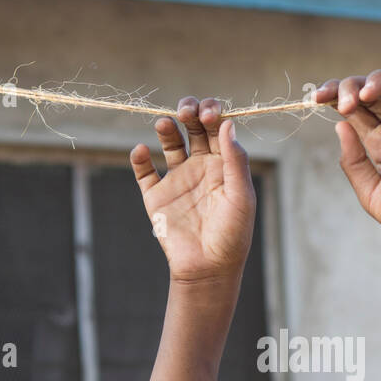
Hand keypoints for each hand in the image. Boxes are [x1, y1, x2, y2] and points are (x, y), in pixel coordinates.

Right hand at [130, 97, 255, 285]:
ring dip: (166, 128)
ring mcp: (177, 179)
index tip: (209, 114)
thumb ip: (235, 161)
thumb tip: (227, 123)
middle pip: (192, 127)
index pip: (217, 126)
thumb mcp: (241, 197)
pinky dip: (139, 158)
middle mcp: (200, 166)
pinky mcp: (156, 196)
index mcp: (224, 164)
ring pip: (169, 142)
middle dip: (189, 111)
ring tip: (164, 124)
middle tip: (186, 111)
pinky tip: (141, 151)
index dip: (213, 113)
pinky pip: (144, 171)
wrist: (208, 269)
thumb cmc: (232, 235)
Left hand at [315, 64, 380, 255]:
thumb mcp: (369, 192)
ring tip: (365, 94)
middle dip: (352, 88)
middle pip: (372, 92)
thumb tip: (339, 124)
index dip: (335, 95)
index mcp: (377, 141)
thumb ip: (353, 161)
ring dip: (378, 81)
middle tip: (345, 103)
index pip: (353, 107)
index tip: (317, 98)